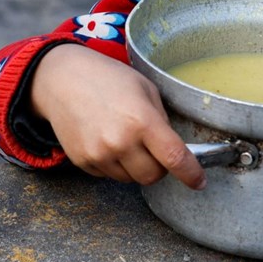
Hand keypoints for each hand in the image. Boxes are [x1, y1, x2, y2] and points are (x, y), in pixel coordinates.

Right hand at [30, 43, 206, 189]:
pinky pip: (109, 175)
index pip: (175, 158)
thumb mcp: (146, 90)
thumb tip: (174, 149)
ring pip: (131, 179)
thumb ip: (162, 121)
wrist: (63, 80)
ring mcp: (99, 155)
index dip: (191, 174)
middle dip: (160, 167)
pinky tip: (108, 140)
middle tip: (155, 148)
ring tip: (126, 138)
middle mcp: (120, 142)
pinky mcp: (82, 162)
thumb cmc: (110, 79)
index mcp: (143, 121)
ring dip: (136, 166)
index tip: (199, 182)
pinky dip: (115, 165)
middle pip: (153, 176)